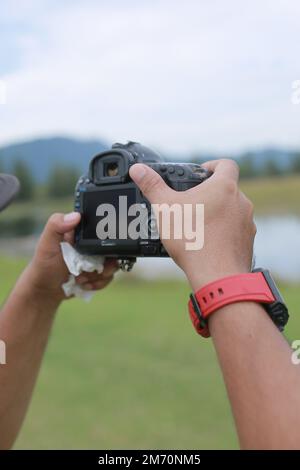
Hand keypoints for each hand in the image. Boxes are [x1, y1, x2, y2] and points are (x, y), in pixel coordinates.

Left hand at [25, 212, 118, 302]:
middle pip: (114, 247)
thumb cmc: (43, 264)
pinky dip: (99, 283)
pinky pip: (109, 277)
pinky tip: (84, 284)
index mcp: (81, 231)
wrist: (45, 290)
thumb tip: (76, 215)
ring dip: (99, 275)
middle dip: (105, 263)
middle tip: (90, 269)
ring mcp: (97, 258)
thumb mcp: (47, 243)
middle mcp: (91, 243)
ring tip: (82, 278)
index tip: (98, 251)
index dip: (106, 238)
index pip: (103, 227)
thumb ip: (56, 225)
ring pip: (113, 264)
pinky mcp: (99, 272)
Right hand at [129, 160, 255, 290]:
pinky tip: (207, 243)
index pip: (226, 164)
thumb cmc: (193, 239)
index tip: (200, 173)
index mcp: (224, 187)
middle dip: (211, 194)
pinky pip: (236, 231)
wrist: (217, 275)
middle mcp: (241, 202)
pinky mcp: (247, 242)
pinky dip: (224, 233)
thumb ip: (152, 186)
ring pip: (233, 211)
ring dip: (218, 214)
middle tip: (192, 203)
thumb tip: (138, 169)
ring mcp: (247, 223)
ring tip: (198, 226)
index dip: (212, 165)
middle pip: (228, 189)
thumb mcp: (166, 208)